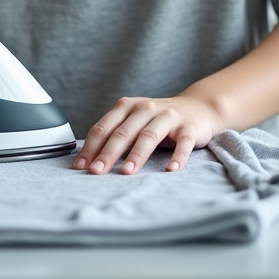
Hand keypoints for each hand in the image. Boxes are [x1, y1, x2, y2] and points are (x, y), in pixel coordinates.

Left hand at [74, 94, 224, 174]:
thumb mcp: (135, 122)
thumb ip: (116, 135)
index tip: (81, 166)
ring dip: (136, 155)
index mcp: (127, 106)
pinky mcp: (189, 127)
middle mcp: (146, 108)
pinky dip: (177, 156)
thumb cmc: (159, 120)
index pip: (104, 127)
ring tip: (126, 172)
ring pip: (149, 136)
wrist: (198, 107)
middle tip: (97, 172)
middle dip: (108, 153)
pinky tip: (171, 169)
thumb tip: (90, 161)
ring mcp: (168, 116)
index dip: (91, 147)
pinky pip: (183, 142)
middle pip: (123, 132)